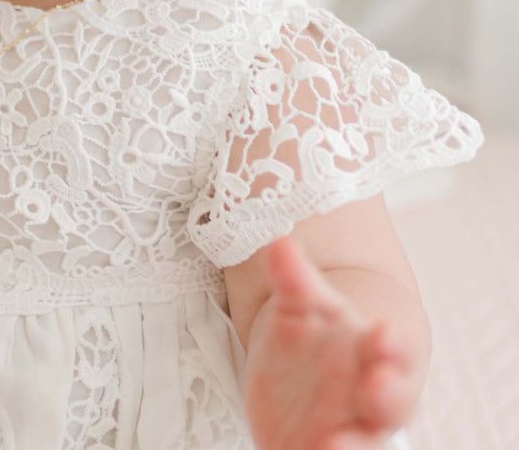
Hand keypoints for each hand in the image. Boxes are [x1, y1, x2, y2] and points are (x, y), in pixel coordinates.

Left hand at [243, 236, 417, 449]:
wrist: (303, 377)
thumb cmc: (315, 337)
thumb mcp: (303, 304)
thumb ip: (293, 278)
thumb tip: (278, 243)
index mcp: (373, 352)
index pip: (395, 348)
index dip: (393, 344)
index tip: (384, 332)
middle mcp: (370, 396)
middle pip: (391, 400)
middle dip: (388, 394)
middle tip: (377, 384)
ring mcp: (351, 430)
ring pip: (364, 443)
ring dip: (354, 445)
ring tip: (332, 444)